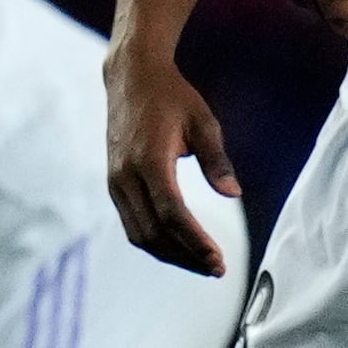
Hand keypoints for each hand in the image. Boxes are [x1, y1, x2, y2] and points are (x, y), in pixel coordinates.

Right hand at [103, 51, 240, 276]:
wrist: (131, 78)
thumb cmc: (173, 97)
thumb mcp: (203, 122)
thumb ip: (217, 160)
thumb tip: (233, 193)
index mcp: (149, 160)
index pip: (172, 214)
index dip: (195, 242)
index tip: (217, 260)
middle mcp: (125, 176)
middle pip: (153, 232)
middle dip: (185, 255)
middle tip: (216, 269)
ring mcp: (115, 181)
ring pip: (138, 232)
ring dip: (169, 253)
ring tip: (201, 264)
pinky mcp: (114, 182)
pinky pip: (131, 222)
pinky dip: (154, 240)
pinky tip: (179, 246)